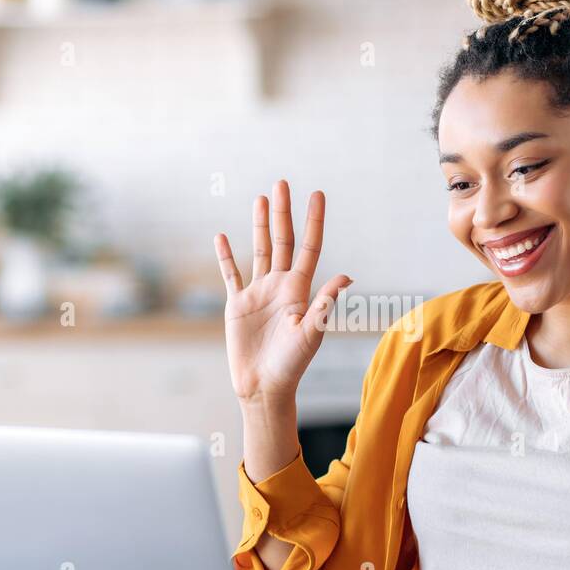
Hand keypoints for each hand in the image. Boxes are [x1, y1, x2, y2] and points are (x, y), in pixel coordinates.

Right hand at [214, 180, 351, 403]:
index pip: (309, 247)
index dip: (313, 221)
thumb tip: (347, 276)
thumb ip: (325, 303)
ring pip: (258, 251)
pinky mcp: (237, 305)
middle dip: (283, 213)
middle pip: (282, 241)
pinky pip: (231, 274)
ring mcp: (258, 293)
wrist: (264, 387)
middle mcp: (280, 286)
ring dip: (258, 225)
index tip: (317, 194)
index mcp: (299, 290)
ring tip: (260, 198)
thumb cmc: (292, 364)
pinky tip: (222, 236)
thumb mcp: (311, 332)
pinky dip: (225, 256)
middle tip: (282, 183)